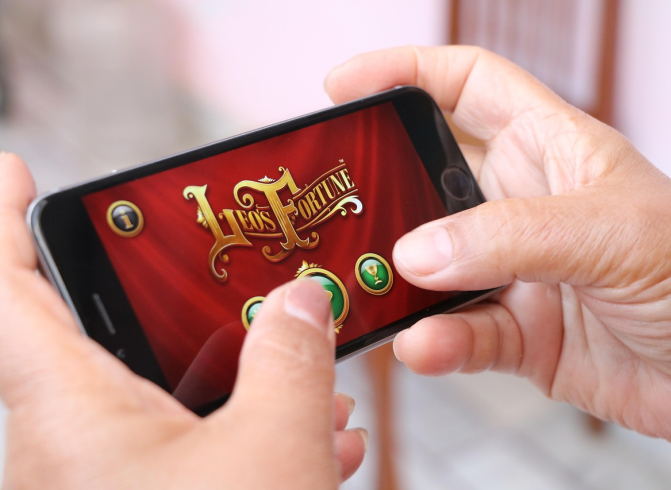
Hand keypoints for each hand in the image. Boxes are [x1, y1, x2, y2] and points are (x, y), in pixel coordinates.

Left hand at [0, 153, 366, 487]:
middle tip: (218, 271)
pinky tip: (313, 436)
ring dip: (232, 375)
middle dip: (176, 303)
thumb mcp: (274, 450)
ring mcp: (107, 482)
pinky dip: (240, 430)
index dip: (6, 220)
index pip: (8, 293)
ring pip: (157, 398)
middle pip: (101, 335)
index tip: (18, 174)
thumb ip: (290, 361)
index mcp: (74, 416)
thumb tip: (303, 302)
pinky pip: (183, 449)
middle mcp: (71, 447)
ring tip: (298, 367)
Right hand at [326, 46, 670, 448]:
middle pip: (426, 178)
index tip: (344, 85)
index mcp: (549, 150)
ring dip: (397, 282)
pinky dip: (437, 342)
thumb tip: (416, 254)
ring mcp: (513, 272)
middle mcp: (520, 206)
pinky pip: (458, 334)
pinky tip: (424, 346)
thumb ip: (510, 238)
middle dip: (379, 189)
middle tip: (334, 206)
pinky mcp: (515, 333)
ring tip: (368, 290)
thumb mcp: (611, 234)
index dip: (404, 73)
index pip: (466, 86)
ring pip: (430, 267)